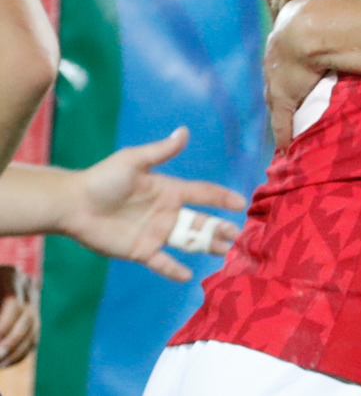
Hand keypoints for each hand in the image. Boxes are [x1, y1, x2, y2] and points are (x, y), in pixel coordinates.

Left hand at [0, 267, 36, 367]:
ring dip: (16, 351)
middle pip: (27, 317)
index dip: (4, 325)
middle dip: (12, 341)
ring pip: (33, 329)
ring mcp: (33, 300)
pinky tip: (4, 363)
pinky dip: (20, 353)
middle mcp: (27, 286)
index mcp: (10, 275)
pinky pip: (33, 337)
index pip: (13, 303)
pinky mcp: (33, 316)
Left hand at [60, 128, 245, 281]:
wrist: (73, 204)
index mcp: (169, 190)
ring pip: (188, 241)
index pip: (203, 193)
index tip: (241, 203)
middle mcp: (167, 212)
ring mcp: (155, 233)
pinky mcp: (140, 250)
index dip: (222, 198)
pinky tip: (188, 275)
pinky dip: (174, 269)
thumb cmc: (103, 179)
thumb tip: (184, 132)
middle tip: (238, 235)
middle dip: (220, 228)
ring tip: (225, 252)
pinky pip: (162, 262)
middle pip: (200, 221)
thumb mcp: (133, 161)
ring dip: (206, 246)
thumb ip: (161, 151)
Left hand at [264, 0, 325, 150]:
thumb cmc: (322, 18)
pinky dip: (283, 133)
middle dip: (278, 88)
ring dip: (279, 109)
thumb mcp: (324, 14)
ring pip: (274, 99)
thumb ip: (336, 21)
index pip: (282, 58)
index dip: (287, 67)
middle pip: (273, 79)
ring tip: (288, 121)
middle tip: (287, 100)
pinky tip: (286, 147)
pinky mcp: (283, 98)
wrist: (307, 30)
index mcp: (284, 36)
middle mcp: (274, 59)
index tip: (293, 74)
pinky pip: (281, 120)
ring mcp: (277, 80)